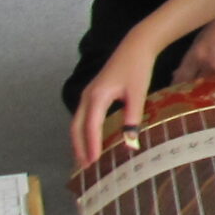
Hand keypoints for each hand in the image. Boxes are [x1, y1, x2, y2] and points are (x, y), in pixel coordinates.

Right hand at [73, 39, 161, 167]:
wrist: (135, 46)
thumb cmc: (138, 68)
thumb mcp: (138, 93)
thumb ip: (133, 118)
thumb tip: (130, 143)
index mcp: (97, 96)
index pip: (90, 126)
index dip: (90, 145)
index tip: (93, 163)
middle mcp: (87, 96)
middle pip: (76, 127)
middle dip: (79, 147)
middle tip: (85, 167)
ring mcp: (87, 95)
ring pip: (77, 123)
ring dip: (79, 141)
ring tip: (84, 159)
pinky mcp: (92, 94)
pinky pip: (82, 117)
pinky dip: (82, 131)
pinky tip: (90, 140)